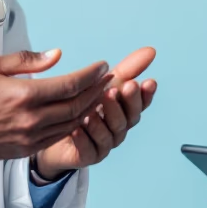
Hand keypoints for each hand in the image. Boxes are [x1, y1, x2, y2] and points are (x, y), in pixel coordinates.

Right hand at [0, 49, 111, 164]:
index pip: (69, 84)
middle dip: (97, 91)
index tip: (102, 66)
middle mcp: (30, 118)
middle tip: (108, 79)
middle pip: (76, 105)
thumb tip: (56, 55)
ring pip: (71, 123)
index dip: (90, 75)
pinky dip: (74, 125)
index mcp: (23, 95)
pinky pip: (58, 137)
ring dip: (90, 109)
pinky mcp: (26, 150)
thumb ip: (27, 60)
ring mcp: (29, 137)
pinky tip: (80, 114)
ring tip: (100, 95)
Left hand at [34, 47, 157, 179]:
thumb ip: (128, 69)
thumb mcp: (105, 83)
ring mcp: (104, 144)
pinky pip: (88, 150)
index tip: (148, 82)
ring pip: (109, 135)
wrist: (55, 132)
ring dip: (102, 121)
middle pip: (128, 119)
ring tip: (92, 110)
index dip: (146, 94)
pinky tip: (76, 129)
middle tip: (119, 88)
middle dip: (124, 103)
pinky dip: (83, 139)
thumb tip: (151, 50)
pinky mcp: (87, 157)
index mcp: (124, 111)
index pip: (140, 104)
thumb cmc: (85, 105)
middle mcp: (118, 129)